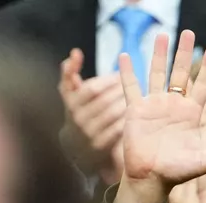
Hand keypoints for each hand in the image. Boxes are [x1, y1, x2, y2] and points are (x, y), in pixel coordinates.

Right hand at [58, 49, 127, 174]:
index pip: (91, 88)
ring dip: (125, 103)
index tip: (120, 74)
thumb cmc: (79, 112)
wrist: (77, 149)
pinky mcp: (100, 146)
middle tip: (134, 83)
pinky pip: (117, 129)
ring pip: (112, 114)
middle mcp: (78, 119)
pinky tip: (135, 113)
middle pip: (104, 101)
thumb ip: (70, 72)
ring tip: (136, 96)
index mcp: (71, 103)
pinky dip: (126, 120)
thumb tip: (76, 52)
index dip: (108, 80)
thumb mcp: (69, 94)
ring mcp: (88, 133)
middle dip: (120, 90)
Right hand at [114, 31, 205, 202]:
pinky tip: (125, 55)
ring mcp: (154, 106)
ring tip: (161, 35)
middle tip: (188, 32)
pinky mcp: (135, 111)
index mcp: (191, 114)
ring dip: (158, 55)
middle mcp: (173, 106)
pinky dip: (128, 72)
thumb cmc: (177, 173)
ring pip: (157, 74)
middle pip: (181, 73)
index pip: (202, 85)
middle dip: (185, 53)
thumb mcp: (205, 162)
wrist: (150, 180)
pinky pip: (131, 87)